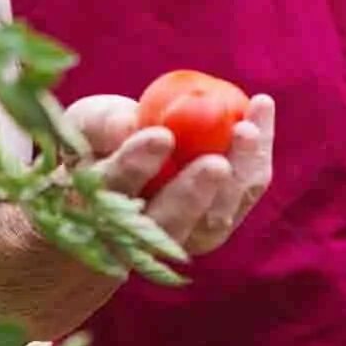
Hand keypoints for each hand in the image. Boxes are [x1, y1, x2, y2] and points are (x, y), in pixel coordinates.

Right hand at [63, 92, 275, 255]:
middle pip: (168, 221)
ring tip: (247, 129)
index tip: (161, 137)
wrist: (127, 165)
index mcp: (98, 206)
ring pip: (212, 220)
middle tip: (215, 161)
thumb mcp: (85, 125)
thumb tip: (126, 126)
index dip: (136, 164)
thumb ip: (100, 124)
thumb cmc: (97, 142)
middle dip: (192, 192)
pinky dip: (255, 158)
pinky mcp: (217, 223)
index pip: (114, 189)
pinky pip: (242, 196)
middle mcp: (140, 236)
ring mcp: (183, 236)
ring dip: (235, 177)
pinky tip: (260, 110)